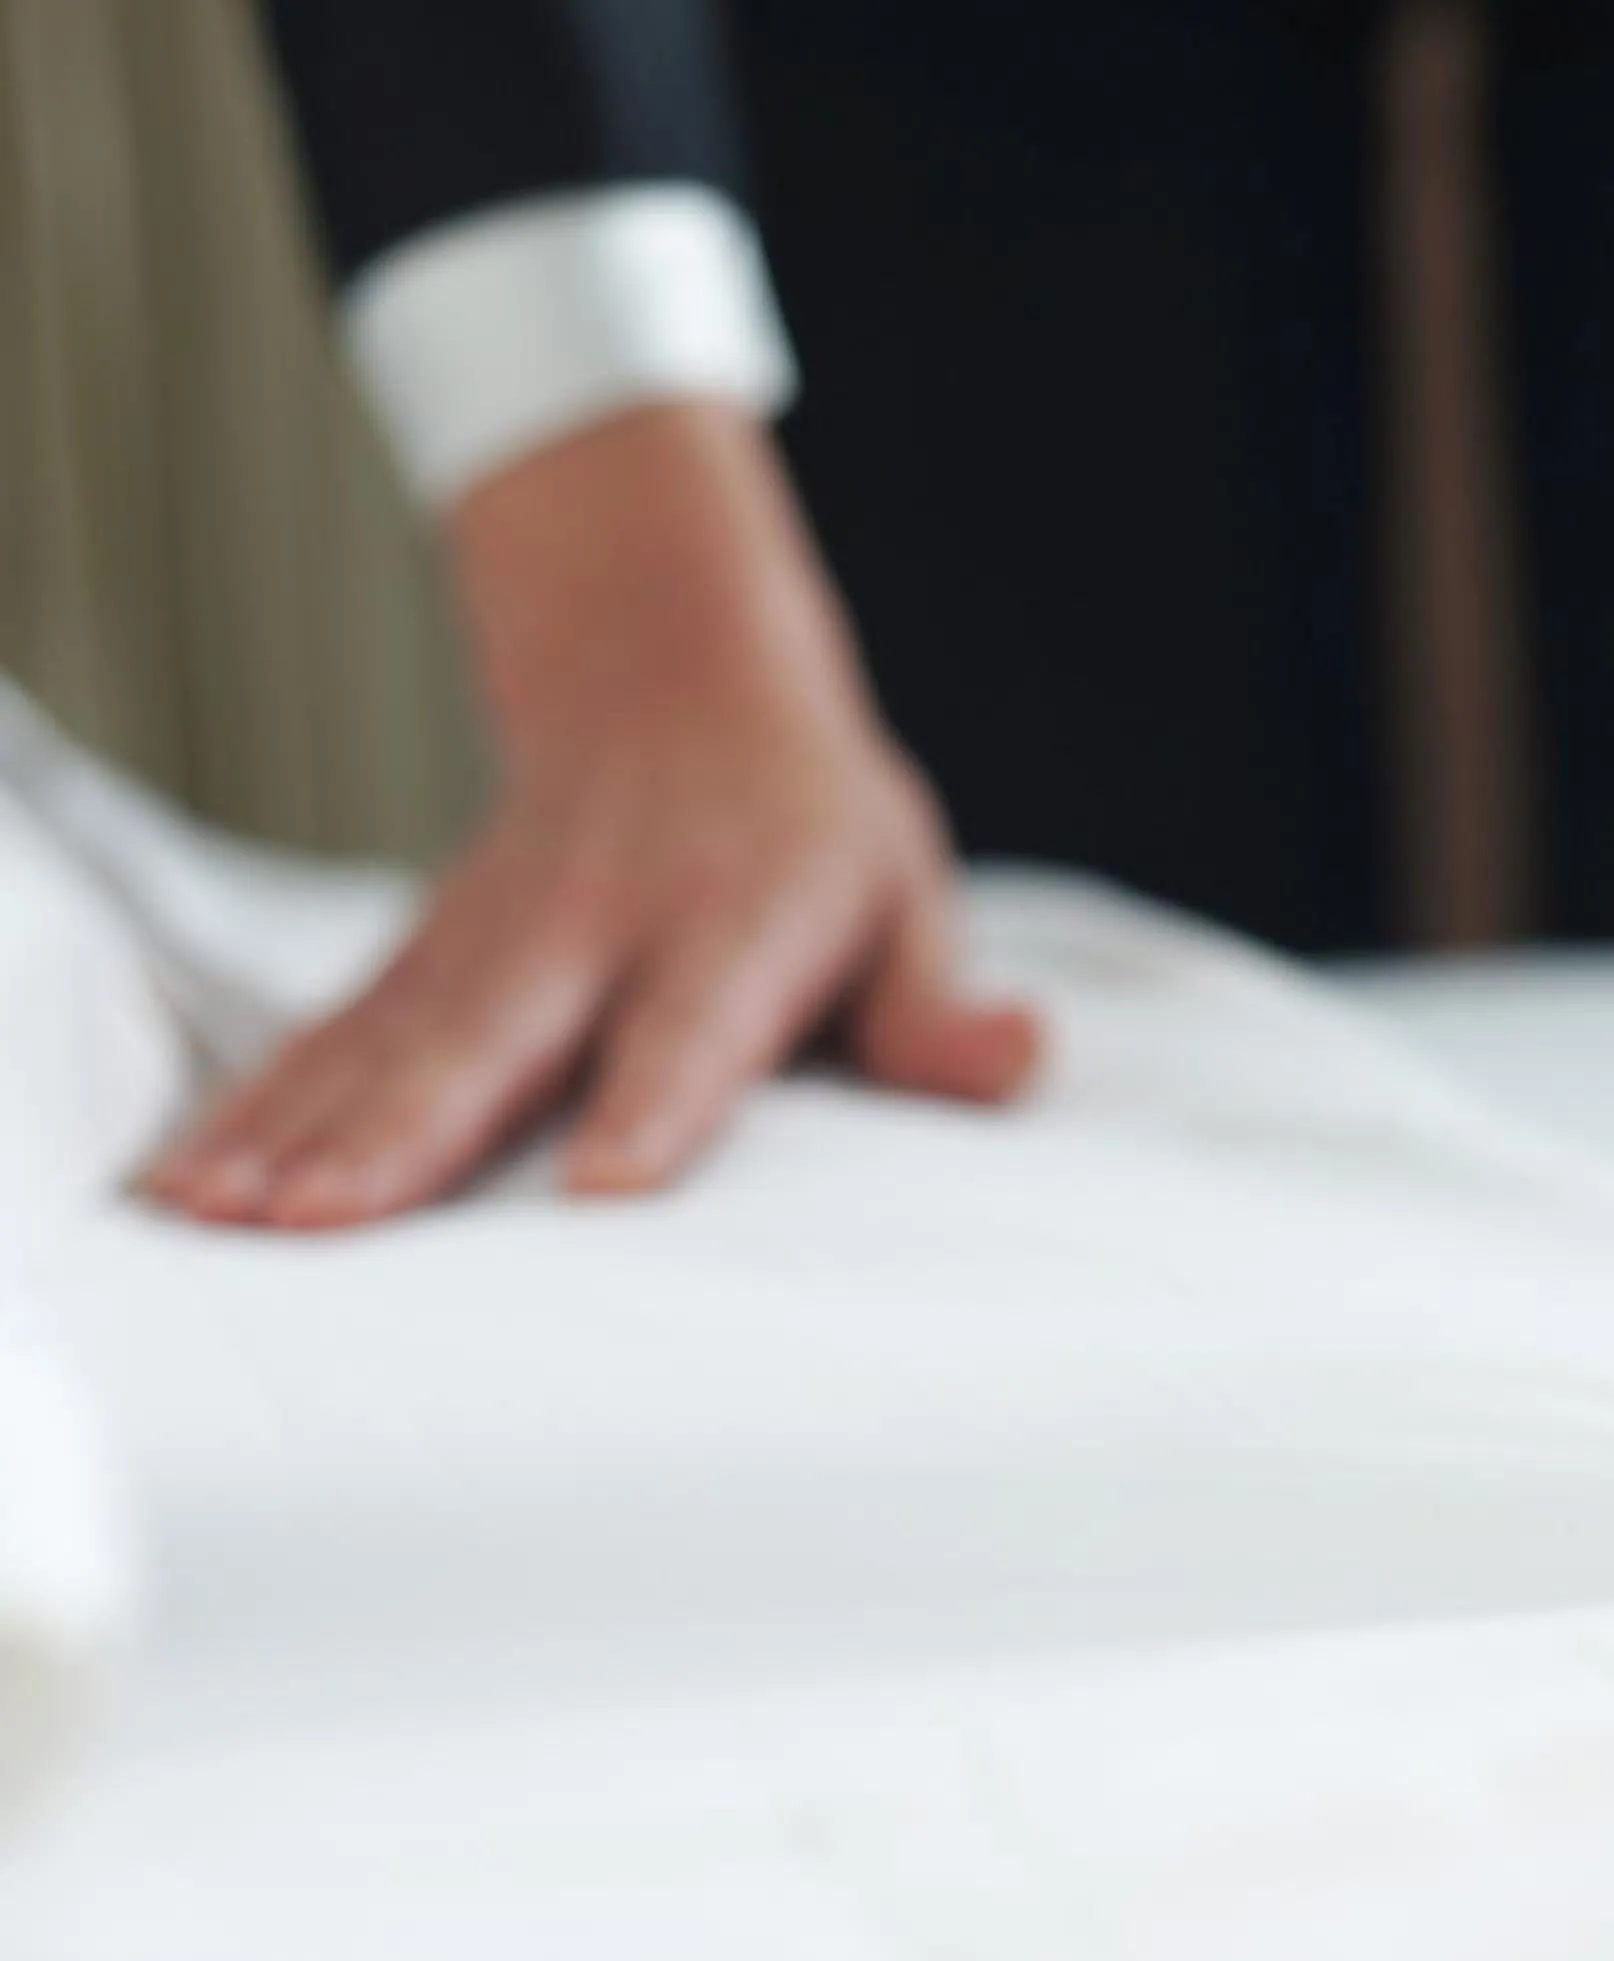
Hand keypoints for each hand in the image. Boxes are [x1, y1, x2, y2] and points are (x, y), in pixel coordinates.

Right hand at [144, 404, 1037, 1227]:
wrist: (673, 669)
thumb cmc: (809, 820)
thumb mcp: (902, 887)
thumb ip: (934, 1007)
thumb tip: (1016, 1061)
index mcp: (733, 914)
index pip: (696, 1020)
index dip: (654, 1099)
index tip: (601, 1185)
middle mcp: (595, 921)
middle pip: (498, 1033)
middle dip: (406, 1131)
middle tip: (323, 1223)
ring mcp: (491, 932)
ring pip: (386, 1036)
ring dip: (296, 1127)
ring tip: (222, 1217)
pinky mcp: (424, 951)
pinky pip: (330, 1032)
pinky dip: (252, 1102)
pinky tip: (182, 1182)